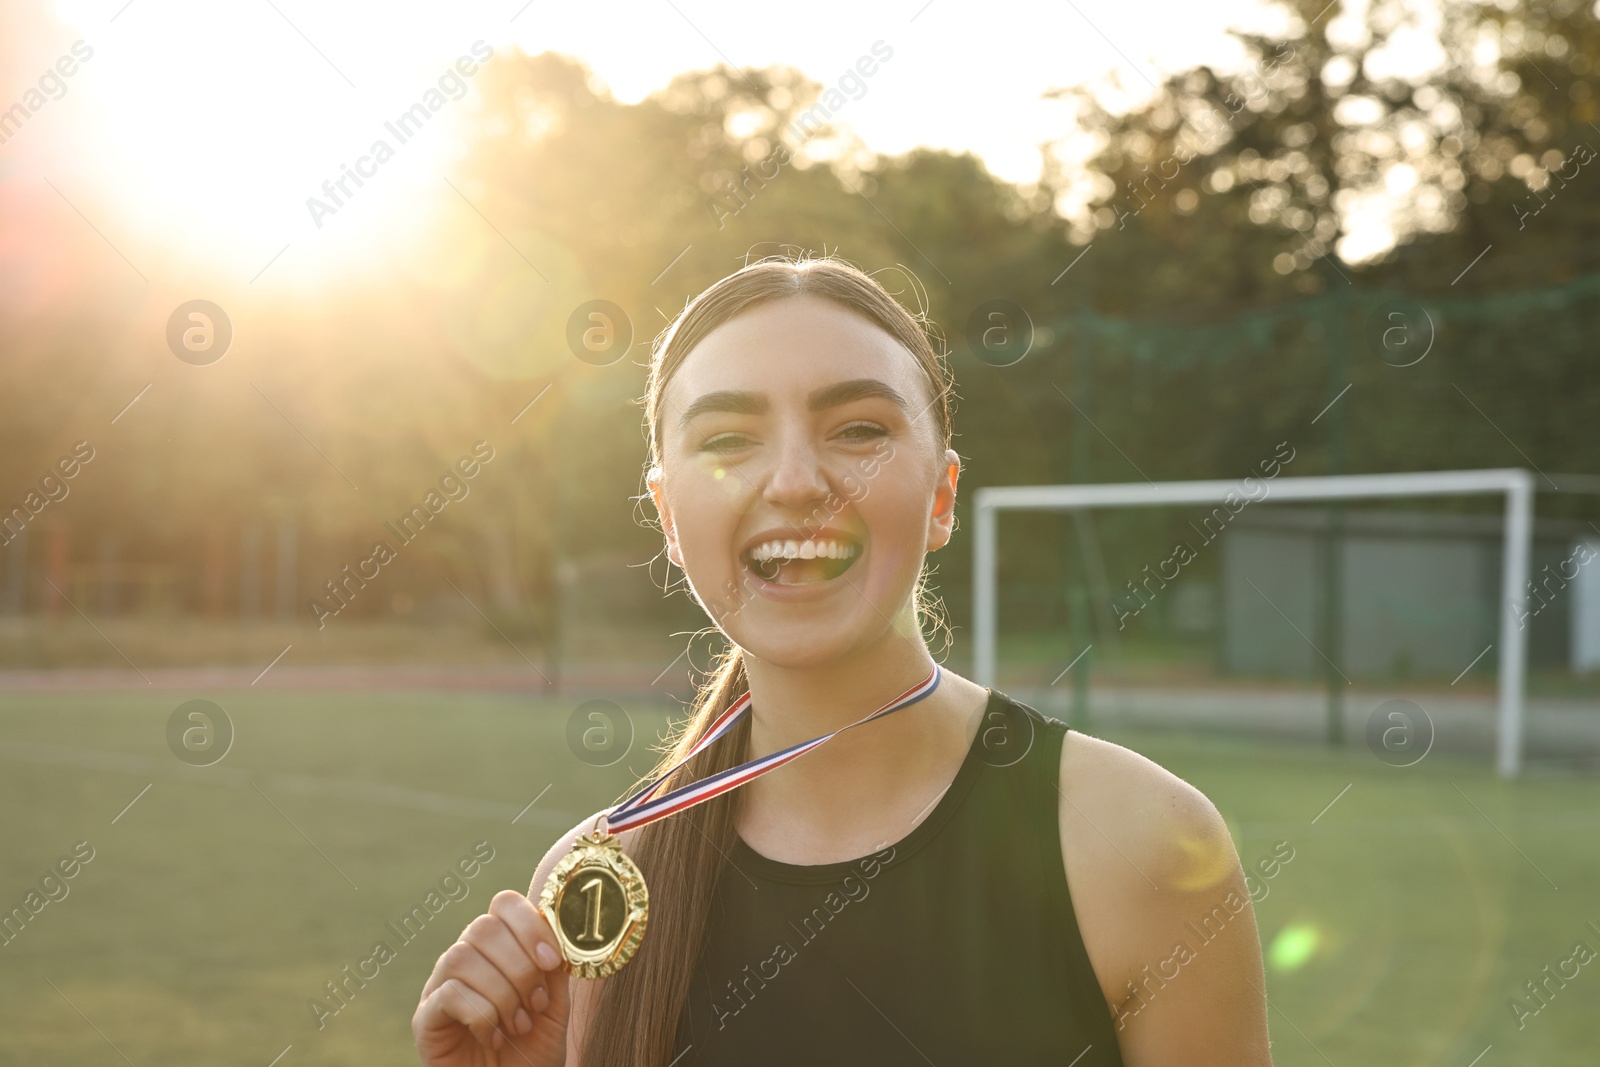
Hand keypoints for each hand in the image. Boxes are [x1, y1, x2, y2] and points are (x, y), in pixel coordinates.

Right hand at [414, 889, 570, 1066]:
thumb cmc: (531, 1051)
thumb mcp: (555, 1006)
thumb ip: (554, 967)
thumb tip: (560, 929)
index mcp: (497, 948)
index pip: (503, 904)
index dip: (529, 924)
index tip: (552, 961)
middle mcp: (465, 959)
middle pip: (483, 927)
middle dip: (519, 966)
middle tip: (536, 1002)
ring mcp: (440, 986)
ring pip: (462, 956)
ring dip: (501, 993)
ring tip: (517, 1025)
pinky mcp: (425, 1018)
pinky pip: (449, 993)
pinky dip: (480, 1015)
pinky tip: (492, 1036)